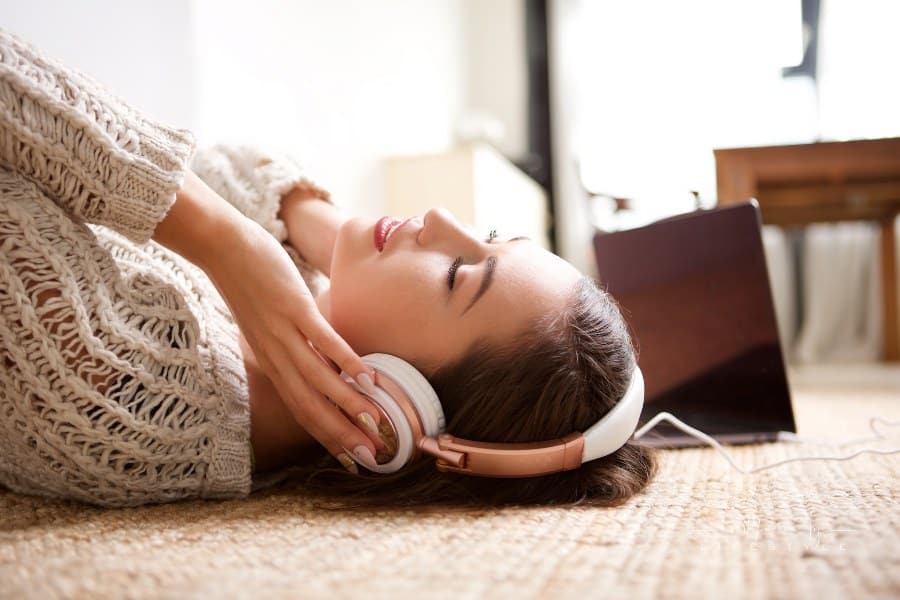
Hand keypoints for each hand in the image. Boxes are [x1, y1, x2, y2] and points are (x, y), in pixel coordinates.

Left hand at [154, 171, 383, 467]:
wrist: (220, 246)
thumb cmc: (248, 280)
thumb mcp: (266, 322)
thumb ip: (291, 341)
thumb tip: (320, 353)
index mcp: (272, 360)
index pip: (301, 408)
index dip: (327, 435)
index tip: (351, 457)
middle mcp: (276, 355)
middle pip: (310, 406)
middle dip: (342, 433)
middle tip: (371, 456)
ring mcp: (284, 333)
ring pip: (318, 380)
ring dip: (348, 404)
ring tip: (375, 423)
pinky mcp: (292, 308)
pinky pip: (321, 340)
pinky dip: (344, 360)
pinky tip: (365, 376)